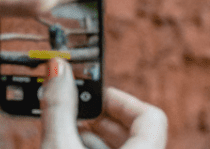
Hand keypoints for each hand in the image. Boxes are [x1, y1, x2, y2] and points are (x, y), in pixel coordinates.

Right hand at [41, 59, 167, 148]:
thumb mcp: (60, 146)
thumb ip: (60, 107)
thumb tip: (58, 68)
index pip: (151, 115)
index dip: (121, 100)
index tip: (94, 96)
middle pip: (135, 132)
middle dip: (101, 119)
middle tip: (76, 113)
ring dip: (94, 139)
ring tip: (66, 133)